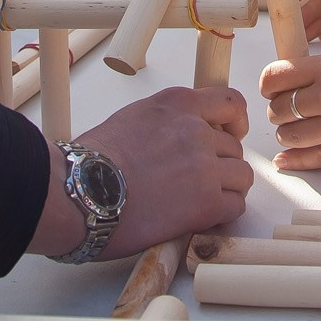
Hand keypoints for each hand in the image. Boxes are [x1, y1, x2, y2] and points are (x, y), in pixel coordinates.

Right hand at [30, 86, 252, 258]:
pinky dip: (222, 213)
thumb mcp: (134, 118)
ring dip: (225, 189)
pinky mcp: (206, 203)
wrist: (79, 193)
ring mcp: (205, 166)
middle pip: (234, 147)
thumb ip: (167, 122)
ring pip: (241, 176)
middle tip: (198, 180)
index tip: (232, 132)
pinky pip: (235, 206)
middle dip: (220, 164)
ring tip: (199, 201)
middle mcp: (196, 130)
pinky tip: (201, 217)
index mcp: (178, 104)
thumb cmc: (91, 161)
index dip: (235, 122)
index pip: (230, 103)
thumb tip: (179, 138)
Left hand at [260, 44, 320, 170]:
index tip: (272, 89)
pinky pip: (313, 159)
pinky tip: (285, 160)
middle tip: (287, 112)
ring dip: (287, 135)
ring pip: (290, 136)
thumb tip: (290, 89)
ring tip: (295, 130)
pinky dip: (294, 160)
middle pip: (278, 110)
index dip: (268, 85)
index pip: (274, 78)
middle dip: (278, 113)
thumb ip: (320, 74)